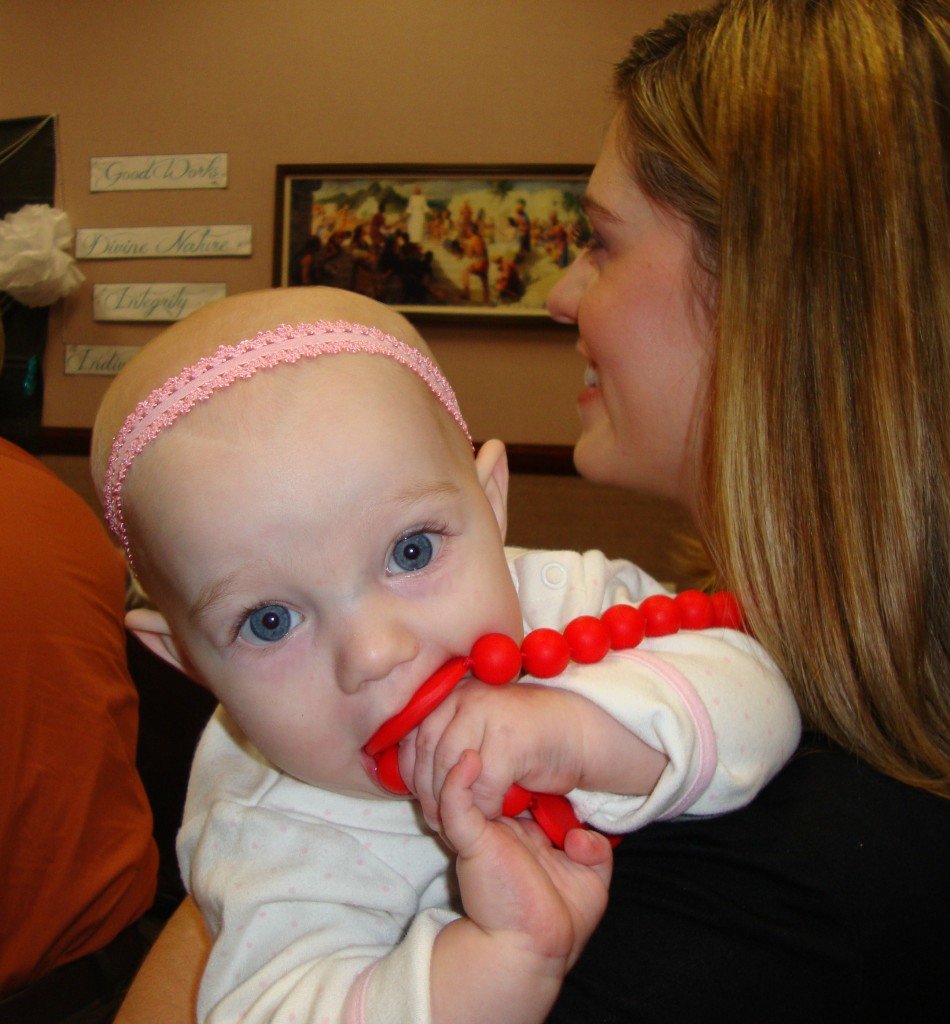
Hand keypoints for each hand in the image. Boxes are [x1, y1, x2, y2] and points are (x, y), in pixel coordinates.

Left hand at [400, 679, 588, 830]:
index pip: (414, 733)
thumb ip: (449, 740)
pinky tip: (492, 815)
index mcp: (454, 692)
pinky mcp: (509, 738)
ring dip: (453, 803)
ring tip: (462, 821)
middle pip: (427, 750)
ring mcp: (488, 713)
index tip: (419, 800)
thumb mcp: (479, 730)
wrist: (579, 732)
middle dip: (428, 792)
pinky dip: (484, 806)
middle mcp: (466, 696)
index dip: (409, 771)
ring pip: (450, 767)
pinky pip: (483, 783)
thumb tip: (408, 775)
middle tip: (437, 820)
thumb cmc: (526, 738)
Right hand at [440, 749, 612, 968]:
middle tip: (479, 727)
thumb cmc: (559, 920)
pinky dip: (457, 781)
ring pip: (458, 785)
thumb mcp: (591, 882)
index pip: (508, 786)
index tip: (521, 741)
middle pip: (480, 780)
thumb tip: (583, 833)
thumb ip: (595, 853)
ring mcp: (480, 831)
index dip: (509, 764)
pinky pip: (457, 805)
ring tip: (466, 733)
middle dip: (475, 753)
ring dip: (457, 759)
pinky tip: (468, 760)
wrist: (535, 951)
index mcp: (520, 829)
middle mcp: (496, 825)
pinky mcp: (471, 841)